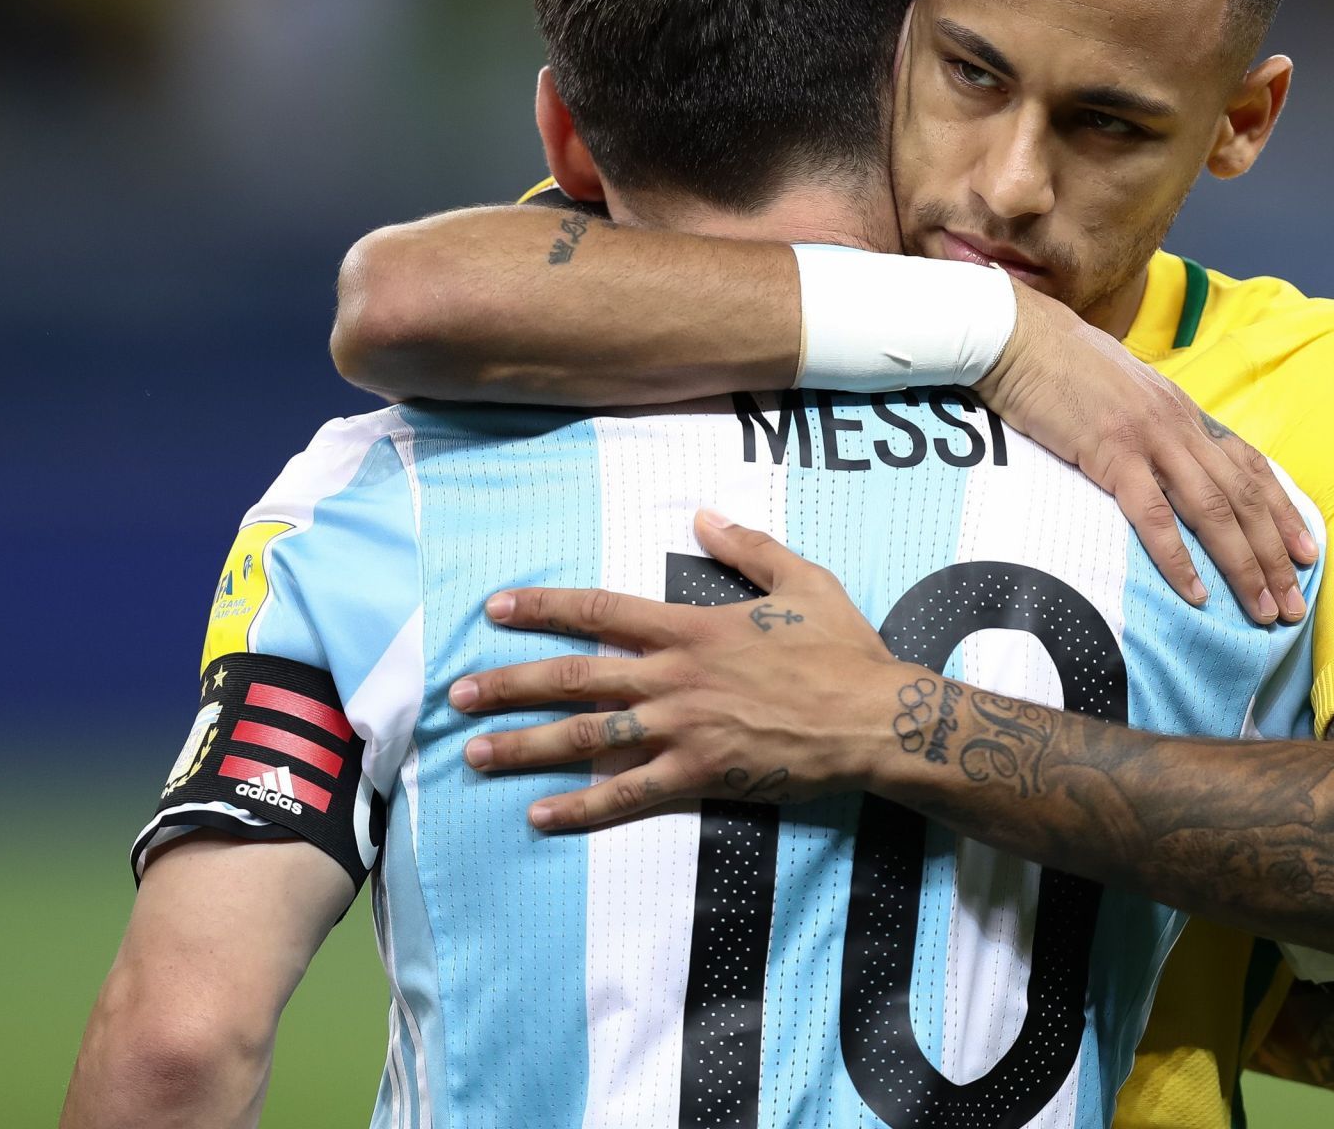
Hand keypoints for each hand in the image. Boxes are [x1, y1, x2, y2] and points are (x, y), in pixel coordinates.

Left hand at [448, 511, 908, 828]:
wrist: (875, 718)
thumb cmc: (844, 649)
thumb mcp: (803, 578)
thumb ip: (748, 547)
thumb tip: (701, 516)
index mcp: (693, 627)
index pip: (600, 611)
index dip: (543, 608)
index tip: (496, 608)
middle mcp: (675, 677)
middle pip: (574, 677)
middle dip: (509, 684)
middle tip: (457, 694)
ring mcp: (683, 729)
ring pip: (587, 738)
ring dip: (525, 746)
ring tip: (475, 754)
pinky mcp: (700, 775)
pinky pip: (628, 794)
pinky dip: (581, 808)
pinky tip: (540, 817)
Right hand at [976, 281, 1316, 622]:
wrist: (1019, 338)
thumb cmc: (1061, 366)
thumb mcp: (1124, 392)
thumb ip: (1151, 425)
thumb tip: (1165, 457)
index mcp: (1184, 412)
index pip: (1250, 466)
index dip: (1283, 512)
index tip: (1308, 552)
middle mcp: (1179, 425)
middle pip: (1242, 497)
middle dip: (1274, 555)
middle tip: (1292, 605)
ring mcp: (1148, 438)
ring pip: (1212, 510)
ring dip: (1242, 564)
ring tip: (1260, 609)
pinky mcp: (1111, 453)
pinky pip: (1153, 514)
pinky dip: (1178, 558)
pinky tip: (1195, 593)